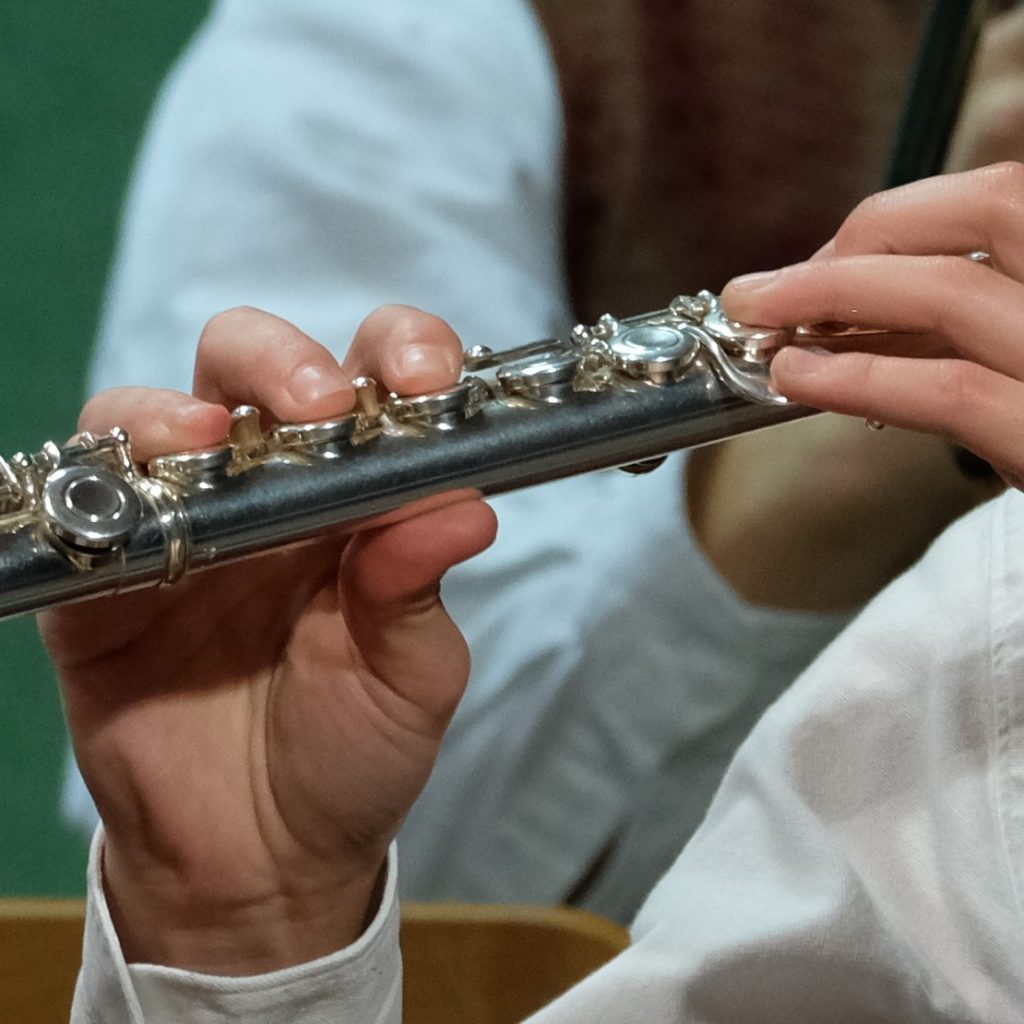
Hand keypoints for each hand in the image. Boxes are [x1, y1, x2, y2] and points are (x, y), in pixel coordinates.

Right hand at [43, 306, 496, 973]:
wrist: (259, 858)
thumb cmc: (351, 754)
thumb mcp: (409, 678)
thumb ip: (420, 593)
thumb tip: (466, 507)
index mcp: (356, 499)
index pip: (377, 387)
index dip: (401, 355)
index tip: (425, 378)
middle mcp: (268, 492)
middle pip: (255, 367)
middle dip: (282, 361)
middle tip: (318, 407)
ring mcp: (182, 525)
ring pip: (156, 413)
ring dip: (179, 408)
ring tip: (209, 441)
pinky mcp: (106, 579)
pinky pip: (83, 506)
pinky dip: (100, 487)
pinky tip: (136, 502)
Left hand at [721, 162, 1023, 489]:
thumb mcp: (1021, 356)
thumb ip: (969, 325)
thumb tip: (853, 309)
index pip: (1002, 200)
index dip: (898, 221)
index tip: (823, 264)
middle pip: (992, 207)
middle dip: (862, 238)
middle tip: (766, 288)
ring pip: (957, 290)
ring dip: (836, 295)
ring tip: (760, 322)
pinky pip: (952, 392)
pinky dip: (861, 376)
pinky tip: (800, 377)